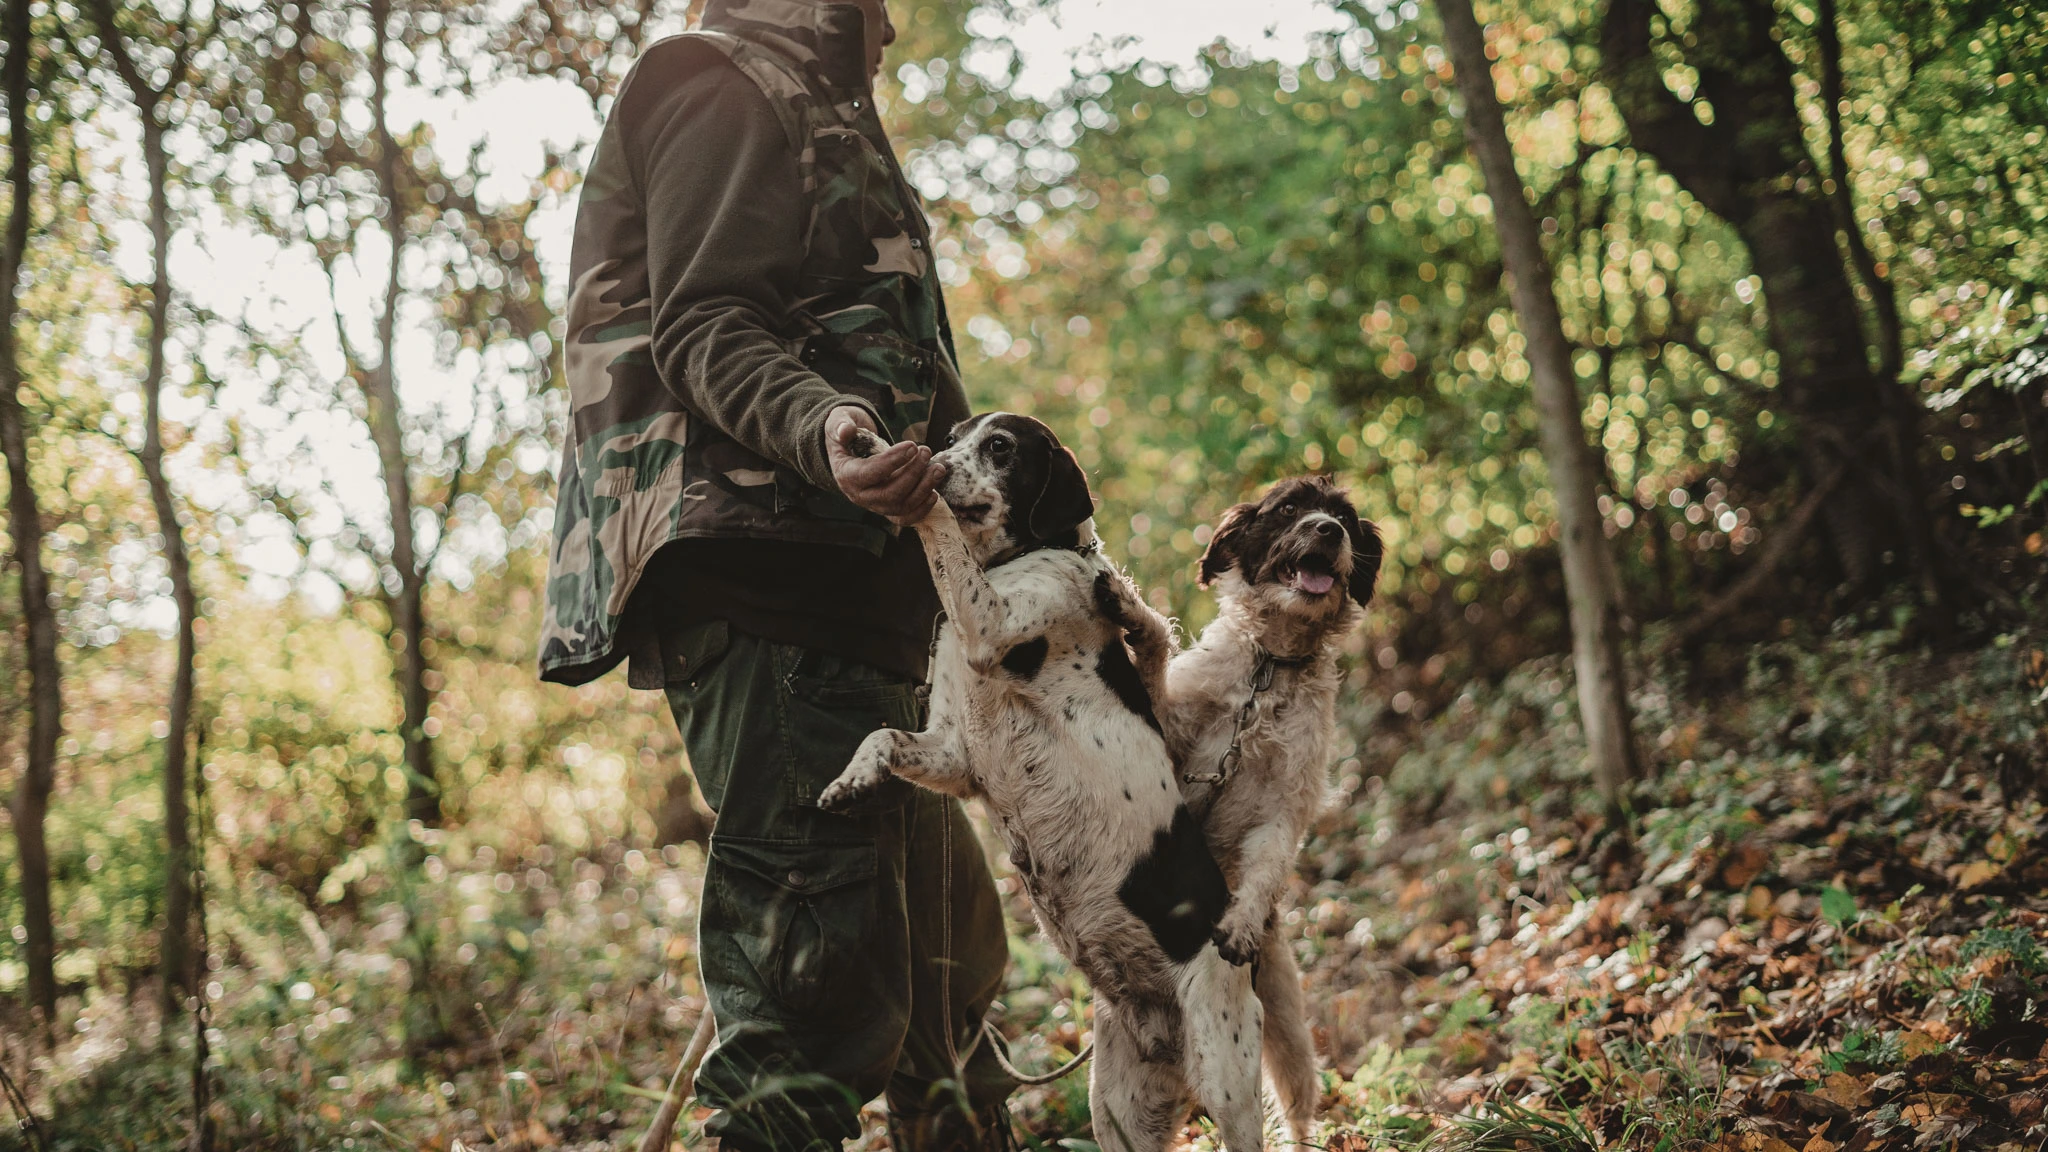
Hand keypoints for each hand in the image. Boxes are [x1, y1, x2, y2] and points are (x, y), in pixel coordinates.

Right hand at [826, 406, 945, 525]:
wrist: (850, 451)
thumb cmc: (847, 435)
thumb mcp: (838, 422)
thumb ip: (841, 425)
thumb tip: (845, 430)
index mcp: (846, 475)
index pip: (870, 473)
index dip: (892, 461)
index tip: (912, 446)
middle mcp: (859, 495)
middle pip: (890, 494)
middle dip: (912, 473)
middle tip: (926, 451)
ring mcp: (874, 505)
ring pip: (901, 506)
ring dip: (923, 489)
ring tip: (938, 468)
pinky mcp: (888, 509)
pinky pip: (905, 518)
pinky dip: (922, 510)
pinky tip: (934, 493)